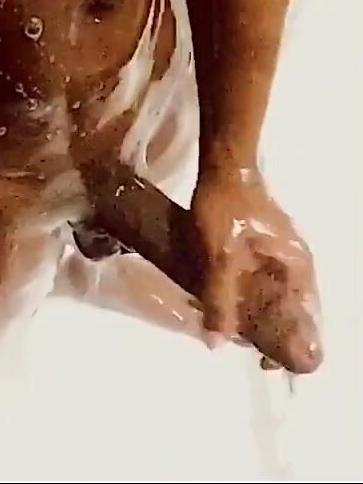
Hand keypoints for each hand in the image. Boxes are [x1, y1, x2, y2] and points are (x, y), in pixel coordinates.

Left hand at [191, 165, 321, 370]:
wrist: (224, 163)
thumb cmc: (226, 208)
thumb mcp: (220, 257)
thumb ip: (220, 300)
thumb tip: (217, 343)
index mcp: (297, 268)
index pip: (308, 321)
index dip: (291, 347)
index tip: (264, 362)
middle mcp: (297, 263)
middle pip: (294, 311)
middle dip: (273, 334)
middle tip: (246, 349)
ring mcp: (283, 251)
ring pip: (278, 295)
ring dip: (260, 315)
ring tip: (235, 331)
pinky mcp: (266, 243)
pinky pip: (265, 280)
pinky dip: (252, 296)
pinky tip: (229, 301)